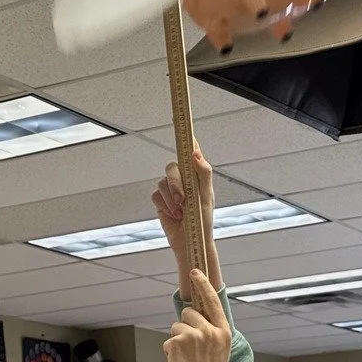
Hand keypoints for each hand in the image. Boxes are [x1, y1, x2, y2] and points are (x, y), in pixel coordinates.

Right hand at [151, 147, 219, 294]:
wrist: (191, 241)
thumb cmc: (203, 220)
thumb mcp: (207, 196)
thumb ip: (203, 173)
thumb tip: (195, 153)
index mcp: (197, 175)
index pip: (191, 150)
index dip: (185, 135)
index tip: (180, 120)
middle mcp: (183, 178)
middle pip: (172, 168)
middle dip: (176, 184)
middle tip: (184, 199)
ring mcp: (170, 189)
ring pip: (162, 183)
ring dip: (171, 199)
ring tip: (181, 212)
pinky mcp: (160, 200)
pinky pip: (155, 195)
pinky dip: (164, 206)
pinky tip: (173, 214)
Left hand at [163, 269, 232, 361]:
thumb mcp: (219, 352)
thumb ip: (213, 332)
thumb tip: (199, 315)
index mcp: (224, 333)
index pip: (213, 301)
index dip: (203, 284)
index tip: (195, 271)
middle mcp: (211, 331)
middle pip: (189, 313)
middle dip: (185, 326)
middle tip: (190, 349)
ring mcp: (194, 336)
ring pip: (176, 326)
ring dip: (177, 340)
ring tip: (186, 358)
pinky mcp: (178, 341)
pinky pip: (168, 339)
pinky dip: (170, 350)